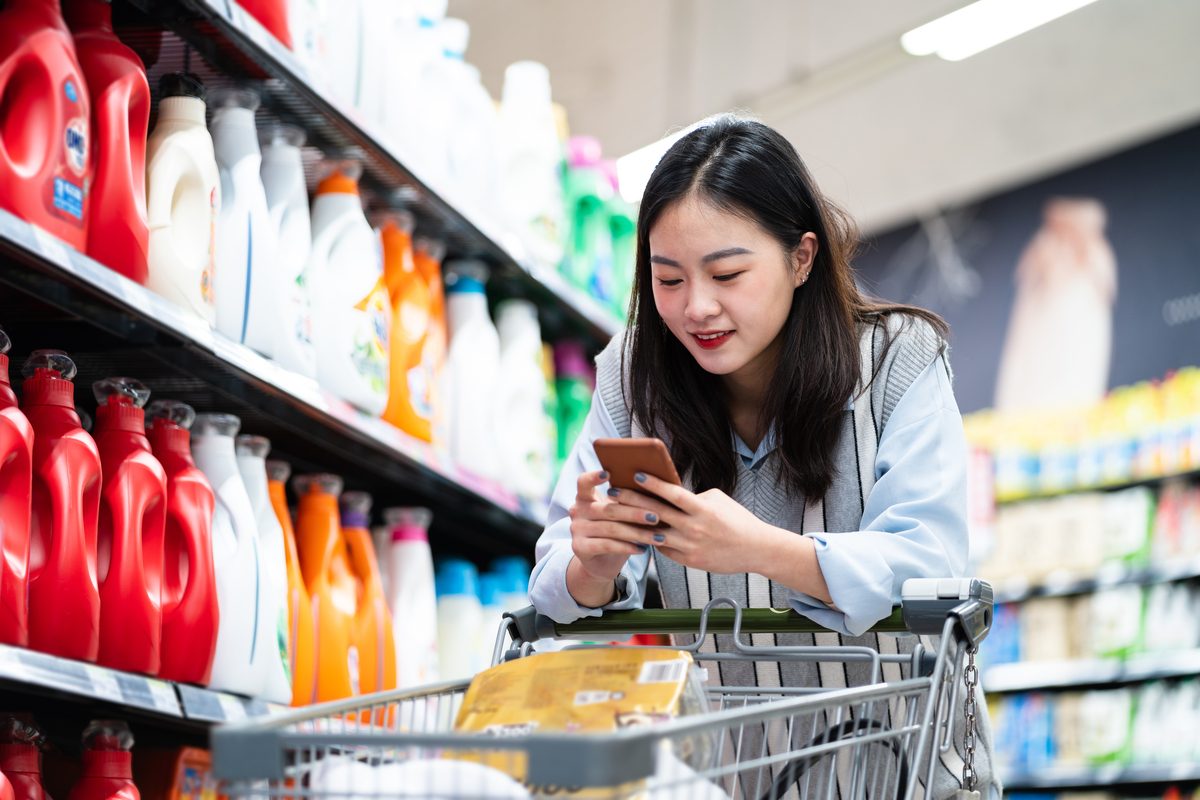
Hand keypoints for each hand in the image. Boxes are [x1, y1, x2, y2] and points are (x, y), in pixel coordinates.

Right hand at [567, 470, 661, 583]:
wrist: (601, 562)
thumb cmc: (616, 532)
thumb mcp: (618, 514)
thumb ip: (625, 501)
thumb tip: (653, 487)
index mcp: (585, 497)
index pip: (583, 482)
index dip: (593, 477)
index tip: (608, 473)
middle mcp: (577, 511)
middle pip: (608, 509)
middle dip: (635, 513)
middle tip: (656, 517)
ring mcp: (576, 529)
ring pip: (611, 529)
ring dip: (638, 533)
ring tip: (657, 537)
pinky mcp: (579, 548)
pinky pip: (607, 545)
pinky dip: (627, 547)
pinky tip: (642, 549)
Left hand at [609, 473, 775, 574]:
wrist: (756, 549)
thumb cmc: (737, 519)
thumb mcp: (718, 500)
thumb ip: (693, 496)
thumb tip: (670, 491)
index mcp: (702, 509)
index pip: (673, 493)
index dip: (653, 483)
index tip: (635, 474)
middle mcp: (694, 528)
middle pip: (656, 513)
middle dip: (632, 502)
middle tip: (613, 493)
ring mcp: (690, 546)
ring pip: (654, 535)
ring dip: (634, 525)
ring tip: (616, 515)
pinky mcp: (689, 560)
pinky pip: (663, 550)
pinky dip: (651, 540)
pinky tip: (636, 533)